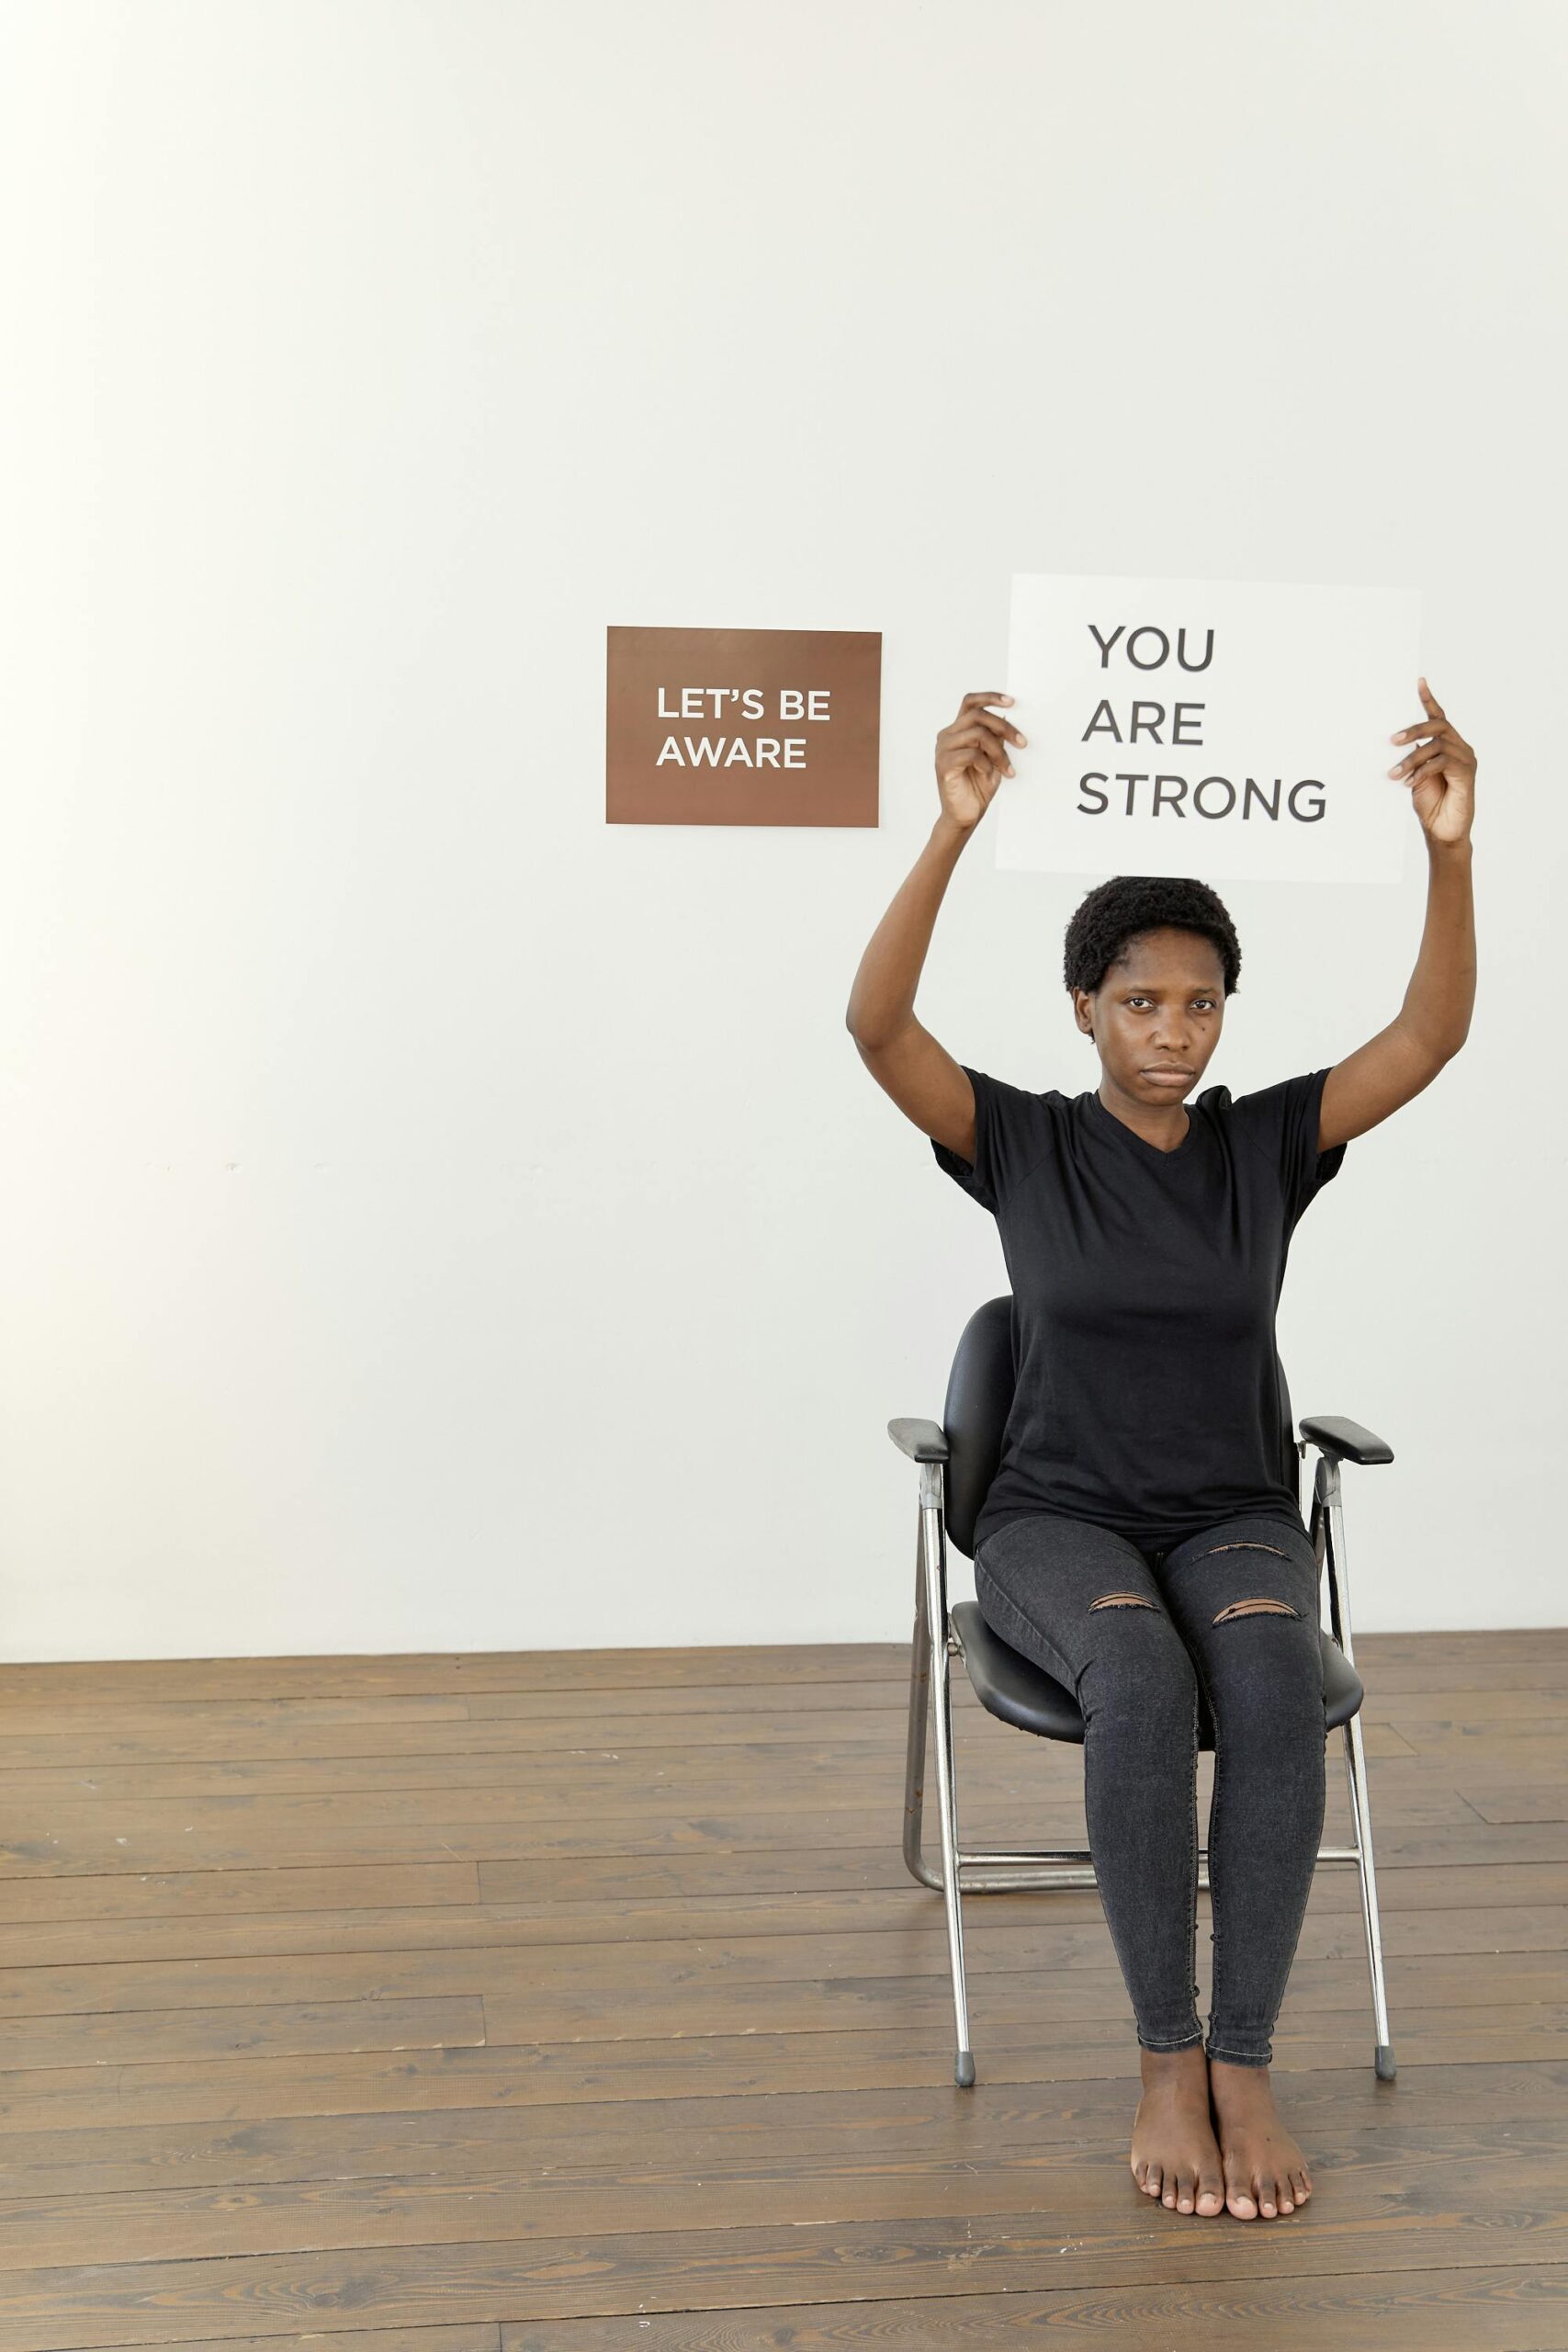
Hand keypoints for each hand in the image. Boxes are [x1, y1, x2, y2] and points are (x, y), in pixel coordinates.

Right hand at [935, 690, 1026, 831]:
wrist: (965, 816)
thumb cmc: (978, 787)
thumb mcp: (993, 758)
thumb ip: (996, 738)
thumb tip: (1008, 716)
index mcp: (958, 731)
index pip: (970, 702)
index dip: (990, 697)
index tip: (1012, 702)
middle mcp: (947, 736)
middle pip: (977, 715)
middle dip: (1004, 727)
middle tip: (1022, 743)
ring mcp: (943, 750)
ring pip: (977, 733)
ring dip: (998, 750)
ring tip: (1006, 767)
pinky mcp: (944, 765)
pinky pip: (971, 754)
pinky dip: (986, 764)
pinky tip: (989, 774)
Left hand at [1388, 677, 1474, 846]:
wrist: (1442, 832)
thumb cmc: (1429, 805)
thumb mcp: (1414, 776)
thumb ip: (1411, 758)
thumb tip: (1393, 742)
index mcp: (1446, 746)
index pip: (1439, 717)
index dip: (1429, 700)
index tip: (1418, 682)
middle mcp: (1459, 747)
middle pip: (1438, 725)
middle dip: (1414, 729)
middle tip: (1392, 740)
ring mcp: (1465, 759)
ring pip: (1437, 745)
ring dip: (1411, 759)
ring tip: (1394, 774)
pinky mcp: (1467, 773)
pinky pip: (1442, 762)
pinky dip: (1422, 770)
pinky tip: (1409, 782)